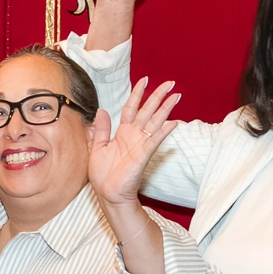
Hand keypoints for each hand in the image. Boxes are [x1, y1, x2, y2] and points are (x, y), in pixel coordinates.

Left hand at [90, 80, 182, 206]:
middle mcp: (134, 135)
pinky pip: (154, 140)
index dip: (137, 93)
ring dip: (165, 108)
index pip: (131, 107)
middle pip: (148, 110)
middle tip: (170, 83)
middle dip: (158, 96)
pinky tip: (172, 122)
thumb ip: (100, 130)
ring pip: (155, 121)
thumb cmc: (103, 174)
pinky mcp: (143, 155)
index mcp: (122, 132)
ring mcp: (140, 144)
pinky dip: (163, 131)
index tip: (144, 80)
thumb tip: (101, 111)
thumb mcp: (96, 147)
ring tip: (176, 96)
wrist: (107, 193)